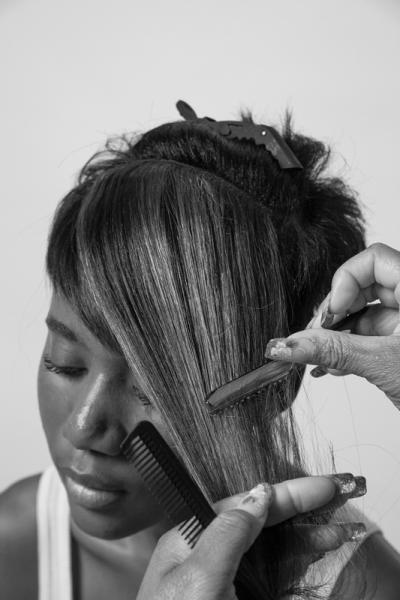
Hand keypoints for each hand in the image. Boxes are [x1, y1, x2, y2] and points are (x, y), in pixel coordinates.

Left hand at [136, 474, 365, 599]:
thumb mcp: (199, 578)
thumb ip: (228, 534)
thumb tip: (261, 493)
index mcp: (191, 539)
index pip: (245, 504)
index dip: (286, 492)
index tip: (323, 487)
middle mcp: (207, 556)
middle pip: (262, 524)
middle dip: (300, 510)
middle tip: (337, 498)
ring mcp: (224, 583)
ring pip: (270, 551)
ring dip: (303, 540)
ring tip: (337, 535)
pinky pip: (271, 579)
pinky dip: (294, 569)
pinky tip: (312, 562)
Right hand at [265, 243, 399, 406]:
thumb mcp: (384, 366)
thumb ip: (332, 351)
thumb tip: (285, 345)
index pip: (373, 259)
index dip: (346, 281)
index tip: (331, 314)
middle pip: (363, 285)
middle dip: (334, 312)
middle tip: (315, 337)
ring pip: (362, 313)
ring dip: (335, 335)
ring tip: (317, 359)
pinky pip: (367, 334)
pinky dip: (347, 349)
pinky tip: (329, 367)